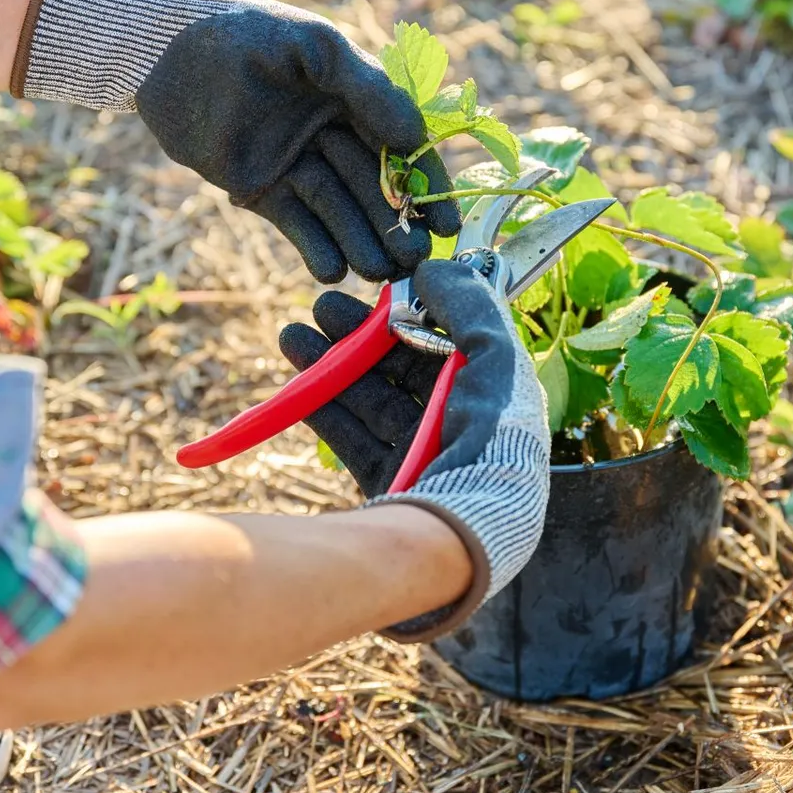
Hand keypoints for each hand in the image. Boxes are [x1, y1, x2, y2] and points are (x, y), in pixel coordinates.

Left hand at [8, 0, 459, 282]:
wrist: (164, 51)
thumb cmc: (244, 33)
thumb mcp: (314, 46)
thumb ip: (366, 88)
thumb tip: (414, 137)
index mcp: (356, 98)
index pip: (405, 149)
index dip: (429, 188)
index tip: (448, 227)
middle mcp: (333, 133)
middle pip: (375, 188)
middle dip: (396, 225)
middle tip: (414, 260)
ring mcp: (297, 164)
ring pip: (339, 211)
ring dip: (360, 243)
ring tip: (379, 272)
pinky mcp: (261, 189)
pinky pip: (296, 224)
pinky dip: (314, 248)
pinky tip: (329, 270)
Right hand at [279, 259, 550, 640]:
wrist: (465, 525)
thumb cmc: (494, 440)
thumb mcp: (497, 357)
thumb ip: (470, 306)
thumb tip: (436, 266)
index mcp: (498, 397)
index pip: (451, 343)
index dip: (414, 312)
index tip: (379, 285)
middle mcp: (462, 426)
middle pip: (404, 368)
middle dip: (361, 334)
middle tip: (324, 304)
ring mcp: (422, 456)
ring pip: (371, 396)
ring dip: (333, 362)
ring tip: (294, 329)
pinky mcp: (388, 482)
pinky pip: (350, 433)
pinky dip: (321, 401)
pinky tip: (296, 369)